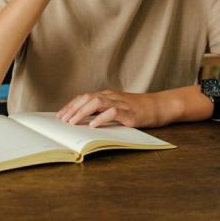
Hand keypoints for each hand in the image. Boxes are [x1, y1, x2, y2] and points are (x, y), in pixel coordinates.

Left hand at [55, 89, 181, 128]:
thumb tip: (84, 121)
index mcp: (107, 95)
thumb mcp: (117, 109)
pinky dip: (102, 118)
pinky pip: (113, 112)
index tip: (60, 115)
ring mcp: (120, 103)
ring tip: (73, 122)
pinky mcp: (129, 112)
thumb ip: (103, 112)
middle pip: (87, 98)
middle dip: (73, 109)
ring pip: (97, 102)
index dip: (71, 105)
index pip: (84, 97)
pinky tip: (93, 125)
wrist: (159, 106)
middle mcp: (111, 96)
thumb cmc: (137, 110)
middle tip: (62, 120)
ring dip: (82, 112)